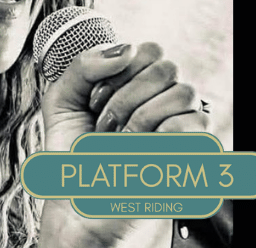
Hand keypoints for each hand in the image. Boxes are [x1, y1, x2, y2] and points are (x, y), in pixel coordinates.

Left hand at [37, 42, 210, 246]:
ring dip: (138, 117)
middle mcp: (164, 103)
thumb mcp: (62, 100)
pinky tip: (138, 151)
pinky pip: (194, 123)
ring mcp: (182, 128)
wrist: (75, 207)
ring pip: (183, 91)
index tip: (93, 101)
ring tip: (118, 142)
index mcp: (137, 87)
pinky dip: (158, 134)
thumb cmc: (71, 158)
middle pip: (166, 66)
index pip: (148, 50)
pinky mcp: (194, 155)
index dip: (117, 69)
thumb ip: (84, 64)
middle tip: (103, 125)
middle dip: (123, 95)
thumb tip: (128, 48)